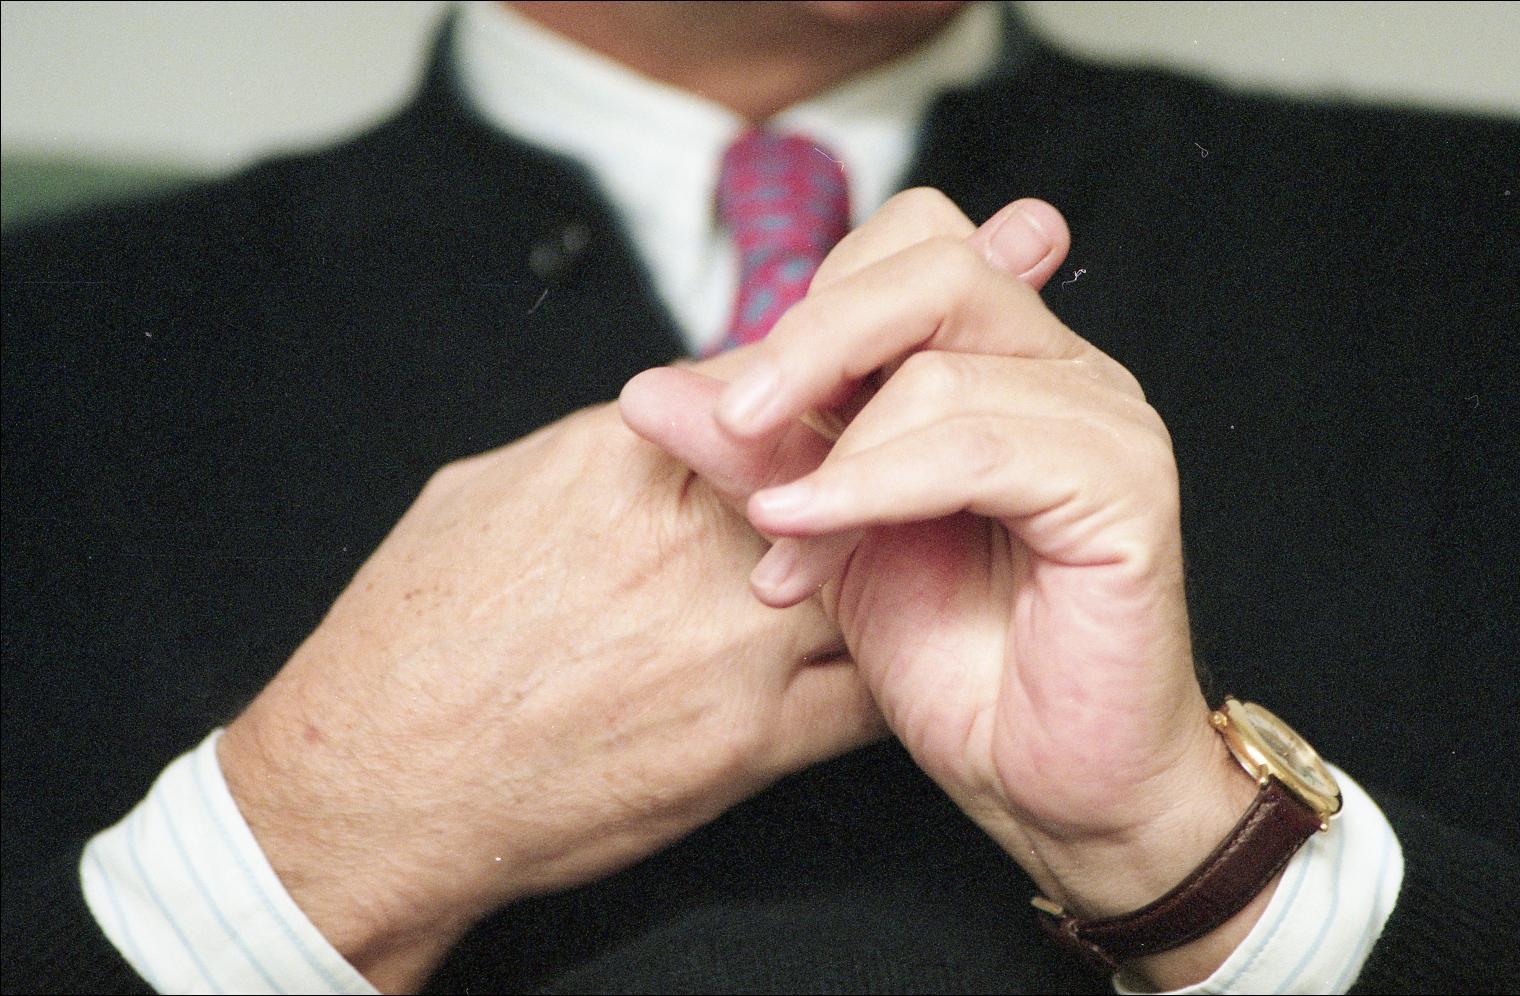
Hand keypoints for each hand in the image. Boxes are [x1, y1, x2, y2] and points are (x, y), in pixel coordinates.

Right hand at [218, 381, 883, 991]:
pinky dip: (884, 668)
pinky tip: (872, 662)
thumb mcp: (488, 489)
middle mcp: (691, 541)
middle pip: (845, 471)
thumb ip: (598, 447)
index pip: (771, 390)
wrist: (379, 786)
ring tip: (880, 576)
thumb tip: (667, 424)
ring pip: (878, 575)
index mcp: (623, 462)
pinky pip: (872, 690)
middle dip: (863, 477)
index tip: (816, 422)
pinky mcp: (753, 743)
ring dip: (886, 571)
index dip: (807, 402)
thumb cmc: (413, 644)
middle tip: (871, 490)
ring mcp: (732, 644)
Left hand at [623, 189, 1258, 986]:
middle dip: (813, 337)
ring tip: (779, 539)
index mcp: (1002, 361)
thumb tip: (653, 388)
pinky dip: (874, 484)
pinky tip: (810, 537)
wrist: (1046, 780)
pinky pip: (976, 446)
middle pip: (934, 265)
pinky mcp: (1127, 488)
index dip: (813, 306)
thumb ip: (756, 453)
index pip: (910, 247)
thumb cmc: (953, 660)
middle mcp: (1062, 369)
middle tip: (735, 416)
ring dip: (833, 454)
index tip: (735, 397)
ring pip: (940, 366)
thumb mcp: (827, 534)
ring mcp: (1103, 420)